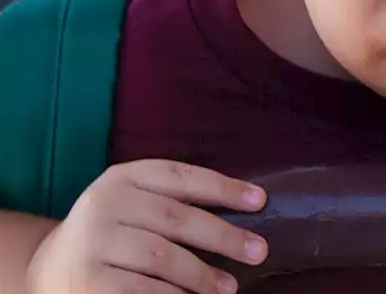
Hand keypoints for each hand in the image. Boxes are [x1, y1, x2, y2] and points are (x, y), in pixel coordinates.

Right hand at [27, 159, 268, 293]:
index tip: (261, 201)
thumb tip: (244, 216)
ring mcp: (93, 242)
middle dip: (225, 237)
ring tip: (228, 287)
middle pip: (178, 219)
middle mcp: (104, 203)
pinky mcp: (88, 279)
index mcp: (123, 177)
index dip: (224, 188)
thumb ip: (177, 203)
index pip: (182, 177)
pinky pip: (143, 290)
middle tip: (259, 252)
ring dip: (202, 275)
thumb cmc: (113, 233)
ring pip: (163, 258)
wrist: (50, 267)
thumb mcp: (135, 205)